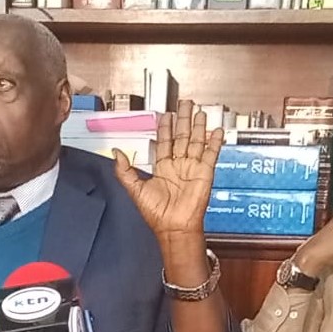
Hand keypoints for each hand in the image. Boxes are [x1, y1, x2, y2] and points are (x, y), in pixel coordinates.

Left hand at [113, 100, 222, 242]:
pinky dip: (214, 142)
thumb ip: (124, 170)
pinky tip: (215, 130)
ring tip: (199, 112)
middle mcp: (178, 165)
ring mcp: (192, 168)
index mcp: (163, 168)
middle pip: (181, 137)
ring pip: (196, 141)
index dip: (165, 128)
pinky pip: (210, 154)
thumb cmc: (156, 214)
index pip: (165, 142)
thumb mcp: (135, 189)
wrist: (173, 227)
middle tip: (185, 104)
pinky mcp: (205, 173)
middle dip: (183, 119)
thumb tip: (116, 153)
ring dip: (198, 126)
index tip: (166, 114)